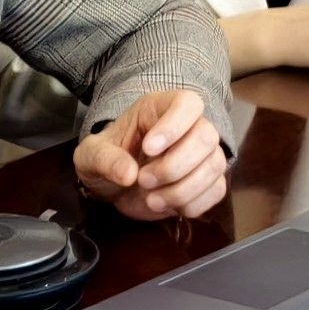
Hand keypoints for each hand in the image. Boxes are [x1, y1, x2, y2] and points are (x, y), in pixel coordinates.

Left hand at [77, 85, 228, 221]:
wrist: (114, 186)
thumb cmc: (106, 159)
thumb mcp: (92, 156)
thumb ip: (105, 160)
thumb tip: (127, 173)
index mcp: (160, 109)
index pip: (187, 103)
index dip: (174, 125)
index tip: (148, 149)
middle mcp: (188, 127)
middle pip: (206, 136)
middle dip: (174, 165)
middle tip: (143, 180)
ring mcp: (202, 155)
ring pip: (215, 165)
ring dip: (182, 189)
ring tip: (152, 200)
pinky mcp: (207, 181)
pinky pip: (217, 190)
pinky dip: (194, 203)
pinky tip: (169, 206)